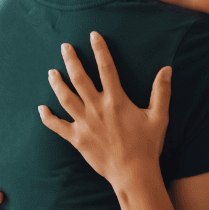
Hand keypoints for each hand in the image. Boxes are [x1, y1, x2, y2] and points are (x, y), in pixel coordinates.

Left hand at [38, 31, 171, 187]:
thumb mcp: (159, 117)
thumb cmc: (147, 145)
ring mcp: (85, 123)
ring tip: (51, 72)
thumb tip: (167, 69)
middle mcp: (97, 108)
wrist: (133, 173)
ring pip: (65, 98)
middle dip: (71, 60)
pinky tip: (41, 109)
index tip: (93, 36)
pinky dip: (48, 118)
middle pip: (79, 78)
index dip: (99, 50)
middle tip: (64, 47)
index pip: (106, 68)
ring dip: (57, 83)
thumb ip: (161, 92)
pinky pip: (58, 126)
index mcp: (116, 100)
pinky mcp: (77, 139)